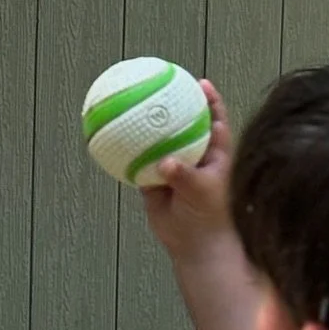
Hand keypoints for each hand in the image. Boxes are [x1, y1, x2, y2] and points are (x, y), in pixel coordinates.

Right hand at [141, 80, 233, 262]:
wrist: (194, 246)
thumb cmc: (209, 217)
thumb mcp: (202, 191)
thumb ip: (184, 175)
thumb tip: (165, 162)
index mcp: (214, 155)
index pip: (214, 120)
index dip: (209, 100)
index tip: (200, 82)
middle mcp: (193, 156)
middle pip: (183, 124)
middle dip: (173, 105)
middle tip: (160, 85)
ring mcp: (173, 167)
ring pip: (159, 141)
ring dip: (148, 127)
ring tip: (133, 106)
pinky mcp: (154, 180)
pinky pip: (138, 161)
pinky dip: (129, 152)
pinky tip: (114, 140)